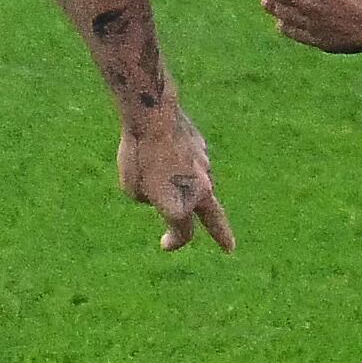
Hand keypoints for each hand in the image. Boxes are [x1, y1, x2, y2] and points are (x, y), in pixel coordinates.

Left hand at [118, 103, 235, 253]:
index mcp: (181, 206)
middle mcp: (200, 191)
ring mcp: (206, 168)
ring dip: (188, 185)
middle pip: (215, 219)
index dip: (173, 242)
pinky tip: (165, 149)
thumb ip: (149, 198)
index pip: (183, 234)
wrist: (154, 115)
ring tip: (163, 172)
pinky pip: (192, 161)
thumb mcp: (132, 187)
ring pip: (199, 184)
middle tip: (229, 247)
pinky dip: (181, 161)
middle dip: (222, 235)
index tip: (165, 244)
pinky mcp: (203, 147)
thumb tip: (162, 189)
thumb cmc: (138, 154)